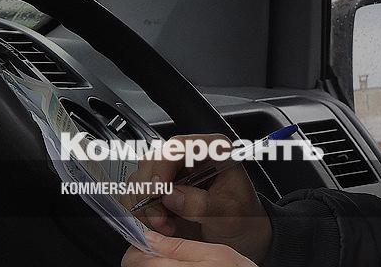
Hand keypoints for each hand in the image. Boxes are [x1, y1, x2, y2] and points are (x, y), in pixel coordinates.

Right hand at [120, 134, 271, 263]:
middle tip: (161, 216)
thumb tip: (172, 196)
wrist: (242, 234)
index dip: (164, 165)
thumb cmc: (243, 217)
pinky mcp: (161, 190)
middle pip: (153, 160)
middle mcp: (190, 157)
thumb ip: (203, 204)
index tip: (159, 189)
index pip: (179, 145)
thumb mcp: (229, 212)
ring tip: (165, 224)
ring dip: (145, 205)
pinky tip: (162, 224)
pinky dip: (142, 212)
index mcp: (213, 150)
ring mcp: (173, 173)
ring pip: (140, 177)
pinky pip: (137, 195)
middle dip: (151, 191)